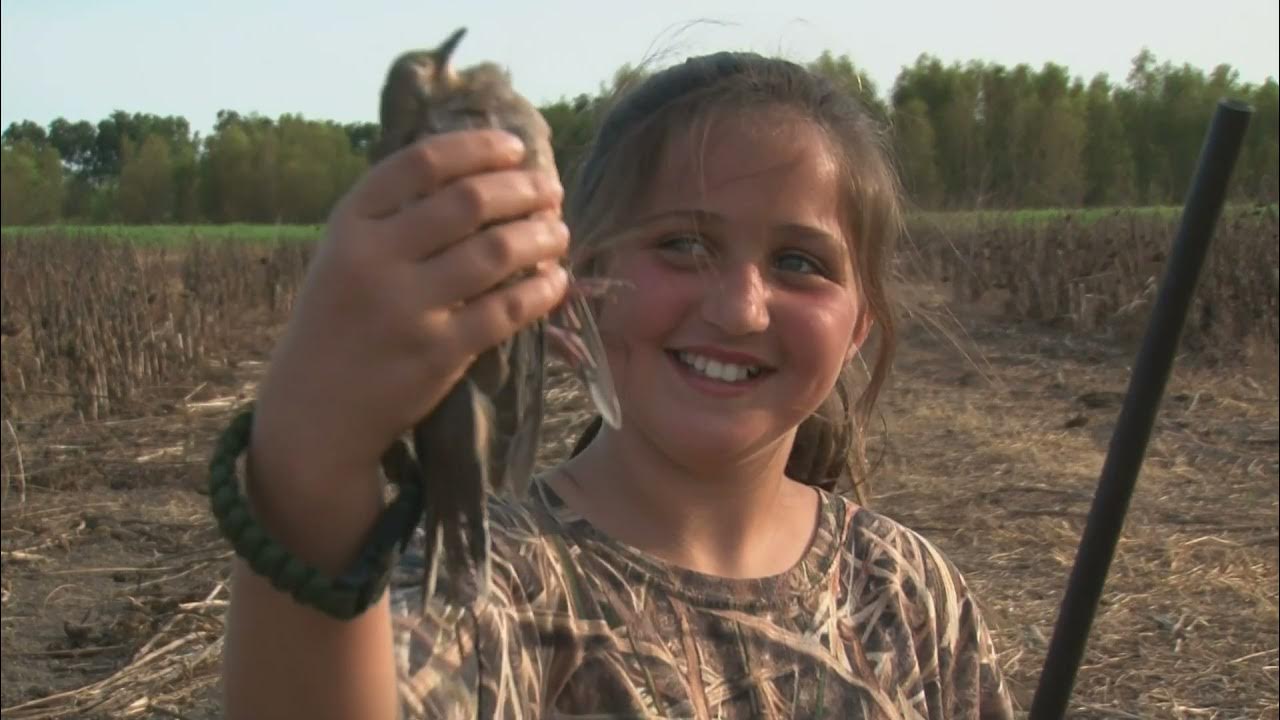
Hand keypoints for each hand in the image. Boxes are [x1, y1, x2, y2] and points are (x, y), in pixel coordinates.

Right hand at [252, 129, 568, 483]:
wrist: (313, 412)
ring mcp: (407, 307)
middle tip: (550, 192)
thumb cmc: (338, 325)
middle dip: (522, 190)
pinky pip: (506, 310)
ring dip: (541, 236)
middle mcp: (375, 259)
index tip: (515, 149)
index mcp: (349, 224)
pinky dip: (541, 289)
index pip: (422, 163)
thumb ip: (393, 217)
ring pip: (496, 252)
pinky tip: (556, 280)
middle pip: (469, 202)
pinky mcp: (437, 353)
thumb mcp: (343, 257)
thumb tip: (477, 173)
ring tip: (558, 233)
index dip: (478, 148)